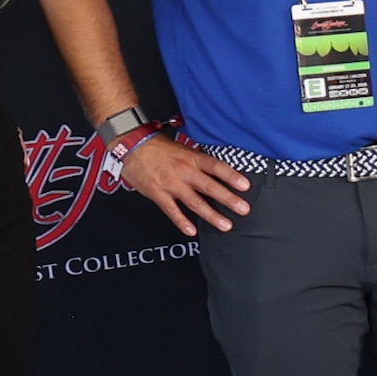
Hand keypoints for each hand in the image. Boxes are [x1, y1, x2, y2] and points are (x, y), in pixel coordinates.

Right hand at [118, 128, 249, 235]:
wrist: (131, 145)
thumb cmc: (158, 147)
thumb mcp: (183, 149)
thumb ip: (199, 162)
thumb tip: (218, 173)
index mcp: (192, 158)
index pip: (216, 166)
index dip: (231, 176)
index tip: (246, 186)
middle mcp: (184, 171)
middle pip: (209, 186)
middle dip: (228, 199)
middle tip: (243, 209)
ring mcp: (170, 183)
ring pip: (194, 201)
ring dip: (211, 215)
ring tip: (225, 225)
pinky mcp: (157, 193)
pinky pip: (171, 210)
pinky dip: (181, 221)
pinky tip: (191, 231)